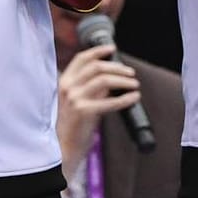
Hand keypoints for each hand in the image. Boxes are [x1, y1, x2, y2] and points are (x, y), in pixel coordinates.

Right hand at [56, 44, 140, 177]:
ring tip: (134, 85)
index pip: (81, 59)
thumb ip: (91, 88)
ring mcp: (74, 99)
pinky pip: (110, 101)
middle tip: (130, 73)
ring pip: (103, 80)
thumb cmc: (73, 125)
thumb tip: (111, 78)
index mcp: (64, 82)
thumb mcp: (78, 101)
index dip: (98, 51)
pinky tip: (134, 98)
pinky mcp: (84, 111)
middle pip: (96, 67)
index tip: (112, 49)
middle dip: (117, 67)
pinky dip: (125, 98)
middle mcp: (68, 87)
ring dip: (123, 81)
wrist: (63, 148)